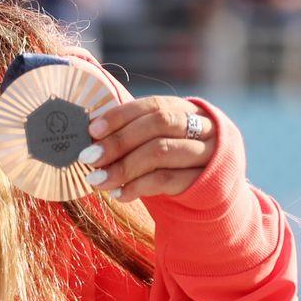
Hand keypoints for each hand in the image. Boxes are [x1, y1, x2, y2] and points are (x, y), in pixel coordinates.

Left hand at [82, 96, 218, 202]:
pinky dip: (138, 187)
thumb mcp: (157, 142)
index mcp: (188, 110)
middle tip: (89, 158)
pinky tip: (119, 194)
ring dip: (123, 167)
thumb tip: (89, 137)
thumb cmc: (174, 163)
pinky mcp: (209, 181)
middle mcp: (205, 127)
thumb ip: (131, 135)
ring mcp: (210, 153)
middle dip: (118, 141)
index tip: (92, 131)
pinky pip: (168, 180)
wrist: (211, 195)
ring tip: (97, 181)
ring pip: (161, 151)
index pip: (153, 105)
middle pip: (158, 124)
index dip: (121, 115)